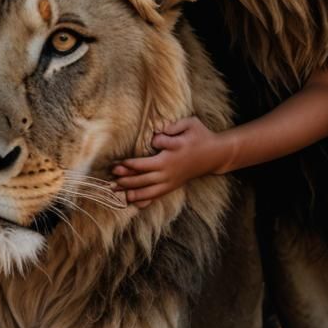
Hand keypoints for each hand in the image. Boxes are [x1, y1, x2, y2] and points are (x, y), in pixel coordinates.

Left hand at [112, 116, 230, 206]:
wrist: (215, 155)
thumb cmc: (200, 136)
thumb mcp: (190, 124)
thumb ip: (172, 128)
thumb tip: (156, 137)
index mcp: (171, 155)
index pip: (147, 161)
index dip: (131, 163)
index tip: (118, 163)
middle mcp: (169, 170)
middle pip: (143, 177)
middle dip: (126, 178)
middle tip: (112, 177)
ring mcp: (171, 180)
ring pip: (148, 189)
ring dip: (131, 191)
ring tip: (117, 192)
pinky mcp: (173, 186)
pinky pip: (156, 195)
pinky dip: (144, 200)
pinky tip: (133, 202)